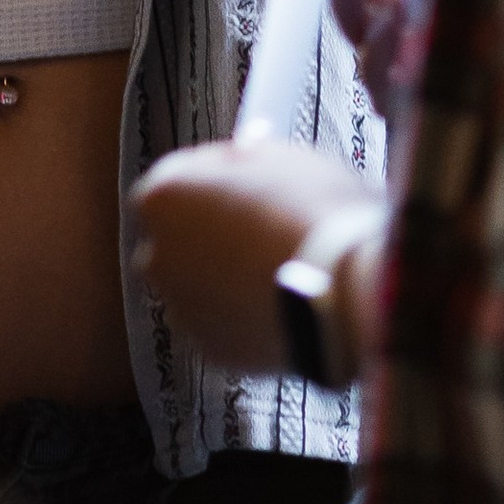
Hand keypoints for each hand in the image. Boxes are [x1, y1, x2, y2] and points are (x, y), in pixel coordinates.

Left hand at [130, 137, 376, 372]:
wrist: (346, 292)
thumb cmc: (315, 213)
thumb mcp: (282, 157)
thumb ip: (247, 155)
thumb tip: (244, 152)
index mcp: (164, 196)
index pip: (178, 178)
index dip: (218, 179)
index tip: (251, 183)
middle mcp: (157, 254)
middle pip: (181, 237)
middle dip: (214, 232)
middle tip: (267, 227)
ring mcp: (181, 308)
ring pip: (200, 285)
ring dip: (227, 277)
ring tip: (282, 270)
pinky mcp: (211, 350)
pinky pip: (225, 323)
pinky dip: (244, 315)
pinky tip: (284, 304)